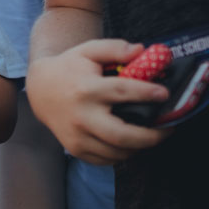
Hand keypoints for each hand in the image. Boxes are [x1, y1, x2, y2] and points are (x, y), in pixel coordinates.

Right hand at [25, 39, 169, 164]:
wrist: (40, 90)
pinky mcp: (76, 149)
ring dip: (139, 147)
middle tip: (168, 129)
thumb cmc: (70, 68)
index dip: (147, 94)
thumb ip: (115, 48)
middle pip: (121, 135)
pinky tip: (131, 143)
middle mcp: (82, 116)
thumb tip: (141, 51)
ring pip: (116, 152)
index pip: (123, 93)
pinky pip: (106, 160)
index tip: (165, 94)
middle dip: (150, 136)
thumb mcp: (89, 50)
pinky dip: (123, 154)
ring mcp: (77, 137)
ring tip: (151, 136)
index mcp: (87, 90)